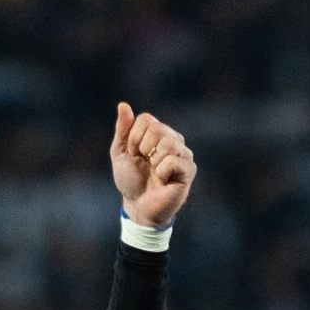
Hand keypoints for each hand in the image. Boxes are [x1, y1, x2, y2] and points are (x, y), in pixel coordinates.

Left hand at [112, 102, 195, 228]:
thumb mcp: (121, 152)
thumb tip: (123, 104)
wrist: (138, 205)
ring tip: (154, 172)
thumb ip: (123, 129)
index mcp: (157, 133)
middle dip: (143, 148)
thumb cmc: (131, 180)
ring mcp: (183, 154)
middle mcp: (173, 139)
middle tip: (144, 163)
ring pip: (168, 142)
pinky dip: (162, 172)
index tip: (133, 154)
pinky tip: (163, 180)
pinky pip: (173, 160)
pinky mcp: (189, 170)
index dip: (133, 137)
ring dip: (154, 160)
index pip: (146, 119)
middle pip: (157, 128)